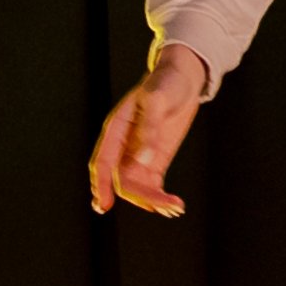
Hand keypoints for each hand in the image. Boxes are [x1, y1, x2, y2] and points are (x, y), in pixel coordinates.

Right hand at [87, 45, 209, 216]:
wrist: (184, 77)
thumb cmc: (166, 82)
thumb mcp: (157, 99)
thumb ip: (150, 129)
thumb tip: (144, 160)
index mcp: (115, 130)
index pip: (103, 163)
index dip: (101, 185)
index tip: (104, 206)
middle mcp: (123, 147)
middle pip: (122, 181)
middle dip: (141, 197)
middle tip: (164, 206)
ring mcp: (139, 155)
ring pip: (138, 187)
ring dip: (153, 201)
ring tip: (175, 208)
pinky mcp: (155, 160)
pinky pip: (153, 185)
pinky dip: (160, 197)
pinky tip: (174, 205)